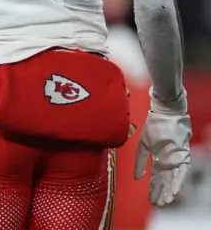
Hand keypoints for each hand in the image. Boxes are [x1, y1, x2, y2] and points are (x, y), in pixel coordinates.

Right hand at [134, 88, 191, 206]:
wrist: (165, 114)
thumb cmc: (153, 126)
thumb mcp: (143, 144)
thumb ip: (138, 161)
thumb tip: (136, 177)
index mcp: (158, 159)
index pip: (156, 178)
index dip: (153, 188)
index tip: (150, 199)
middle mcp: (168, 162)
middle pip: (165, 181)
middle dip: (161, 193)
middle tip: (158, 204)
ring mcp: (176, 159)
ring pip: (174, 179)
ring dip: (169, 190)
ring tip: (166, 201)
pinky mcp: (182, 156)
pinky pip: (181, 172)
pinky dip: (177, 181)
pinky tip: (173, 191)